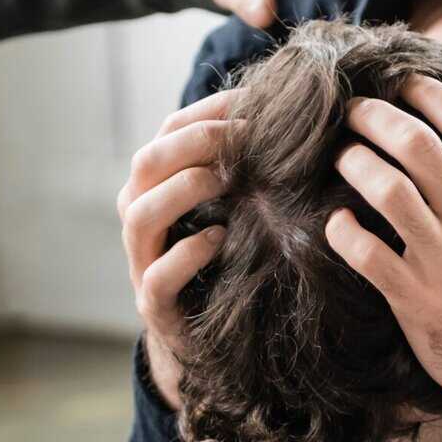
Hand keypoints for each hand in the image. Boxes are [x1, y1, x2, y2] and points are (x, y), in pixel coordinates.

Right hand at [117, 89, 237, 409]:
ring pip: (141, 214)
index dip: (210, 110)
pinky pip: (158, 276)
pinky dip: (188, 254)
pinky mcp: (154, 307)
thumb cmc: (232, 259)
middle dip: (197, 141)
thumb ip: (250, 168)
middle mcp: (139, 217)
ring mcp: (142, 262)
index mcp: (157, 185)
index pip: (169, 131)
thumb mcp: (240, 206)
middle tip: (247, 136)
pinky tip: (220, 238)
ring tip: (228, 180)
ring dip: (186, 189)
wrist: (212, 340)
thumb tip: (302, 117)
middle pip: (147, 163)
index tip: (257, 101)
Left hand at [324, 80, 441, 441]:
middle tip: (354, 112)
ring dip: (357, 164)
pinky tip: (338, 220)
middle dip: (378, 118)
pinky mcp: (418, 303)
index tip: (404, 85)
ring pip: (390, 192)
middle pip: (419, 148)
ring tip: (344, 157)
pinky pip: (368, 255)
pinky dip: (344, 231)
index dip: (429, 95)